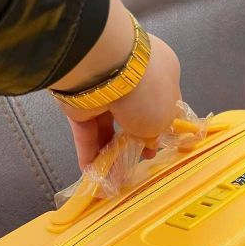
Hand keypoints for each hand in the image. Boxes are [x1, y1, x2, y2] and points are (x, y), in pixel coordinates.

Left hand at [59, 34, 180, 168]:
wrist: (104, 68)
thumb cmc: (146, 89)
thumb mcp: (165, 117)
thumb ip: (158, 132)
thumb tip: (149, 141)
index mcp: (160, 72)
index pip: (162, 102)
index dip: (161, 127)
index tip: (159, 146)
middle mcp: (131, 78)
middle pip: (133, 117)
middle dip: (134, 143)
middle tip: (138, 161)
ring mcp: (103, 89)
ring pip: (108, 127)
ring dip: (110, 154)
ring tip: (114, 178)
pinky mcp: (80, 101)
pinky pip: (87, 131)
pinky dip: (89, 152)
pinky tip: (93, 174)